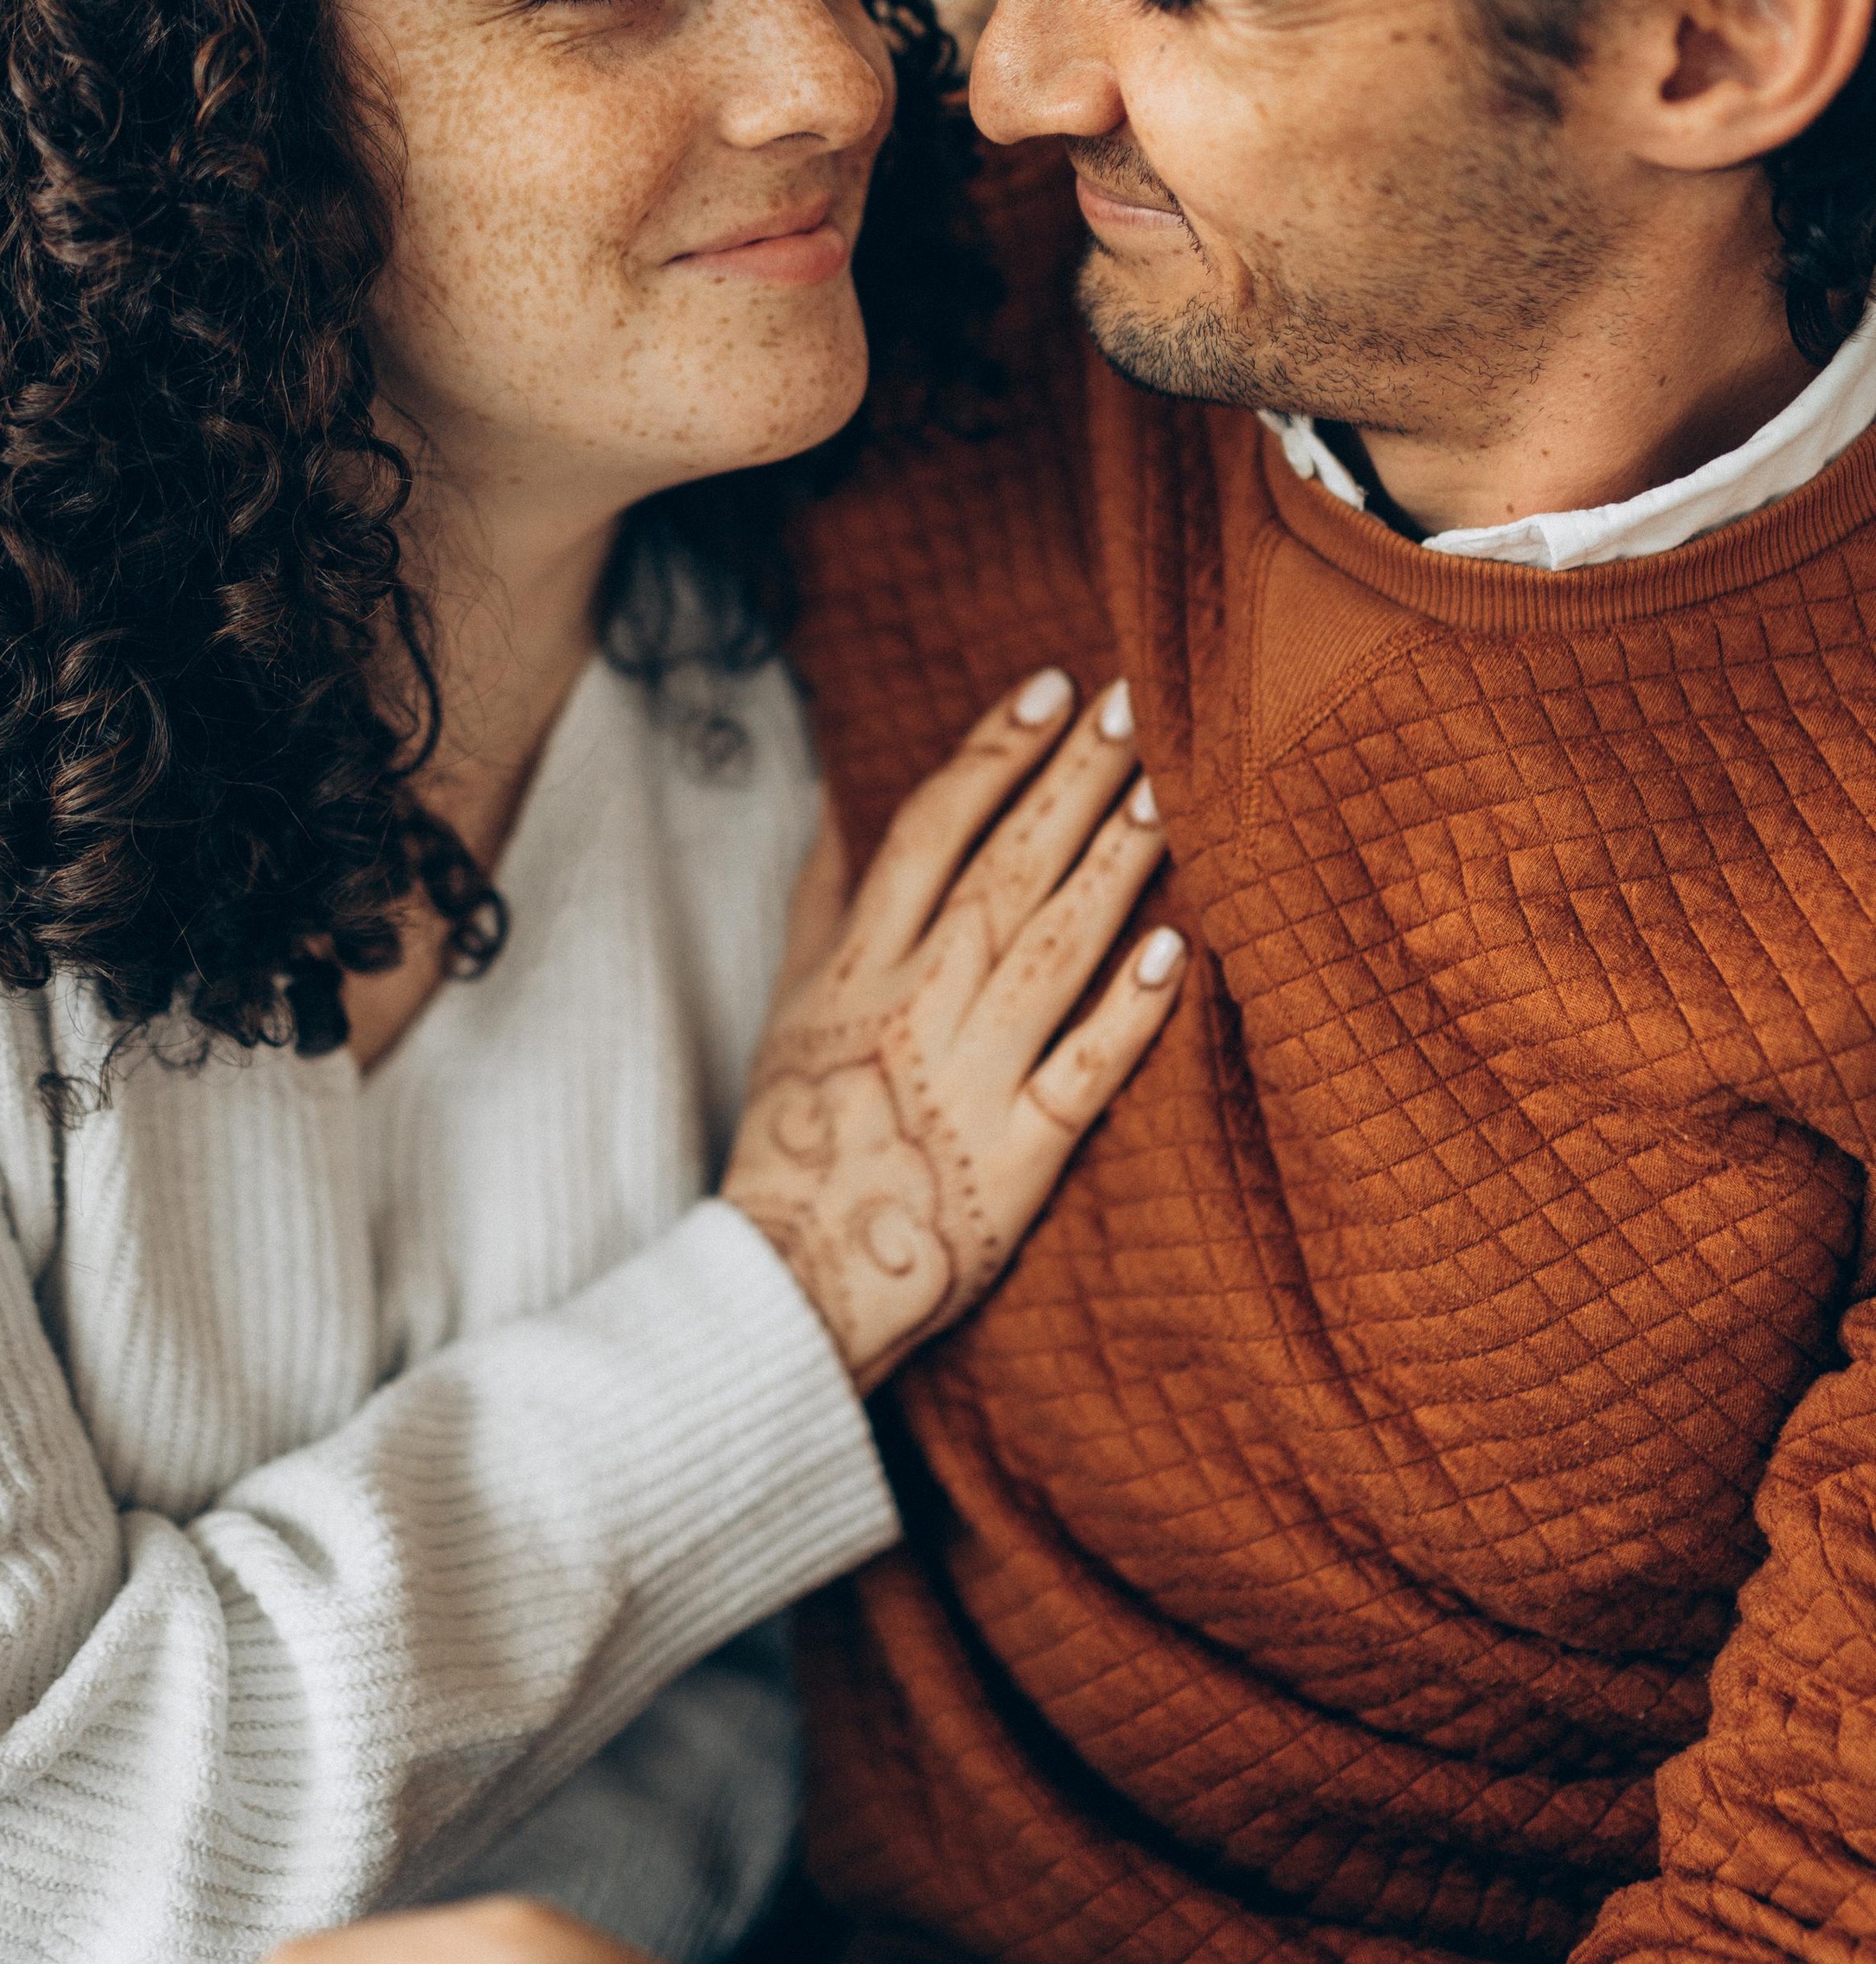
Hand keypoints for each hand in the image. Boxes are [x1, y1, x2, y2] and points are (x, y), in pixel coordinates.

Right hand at [724, 667, 1180, 1387]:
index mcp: (857, 962)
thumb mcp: (788, 1002)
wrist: (788, 1278)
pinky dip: (1126, 1014)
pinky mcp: (1019, 1157)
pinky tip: (1174, 949)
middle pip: (1004, 870)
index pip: (930, 829)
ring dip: (1114, 867)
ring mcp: (970, 1079)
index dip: (992, 751)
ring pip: (1052, 953)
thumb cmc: (796, 1131)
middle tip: (1139, 697)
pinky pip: (1081, 1075)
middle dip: (1074, 777)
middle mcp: (915, 1005)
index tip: (1052, 685)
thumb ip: (822, 899)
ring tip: (1171, 788)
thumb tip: (839, 801)